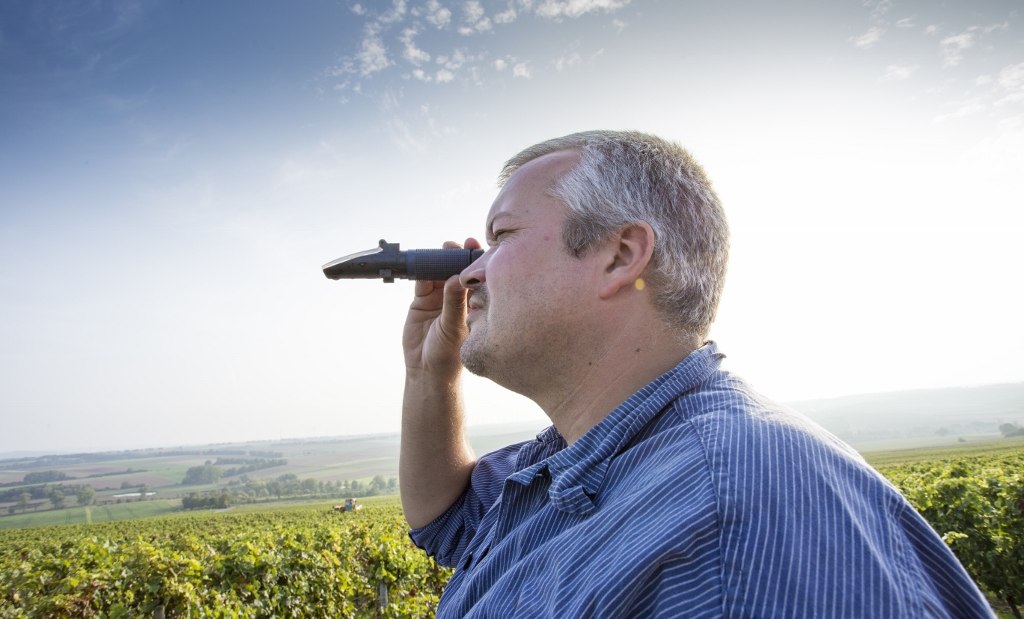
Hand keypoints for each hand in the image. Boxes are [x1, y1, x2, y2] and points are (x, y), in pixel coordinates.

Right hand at [403, 238, 481, 374]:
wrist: (426, 369)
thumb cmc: (449, 353)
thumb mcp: (454, 326)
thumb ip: (454, 302)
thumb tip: (458, 278)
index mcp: (472, 302)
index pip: (475, 276)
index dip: (474, 260)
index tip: (475, 246)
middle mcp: (457, 297)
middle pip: (456, 269)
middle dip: (456, 255)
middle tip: (456, 244)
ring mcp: (439, 298)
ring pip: (438, 272)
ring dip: (438, 260)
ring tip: (441, 249)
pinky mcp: (421, 301)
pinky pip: (421, 281)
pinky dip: (420, 271)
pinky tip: (422, 263)